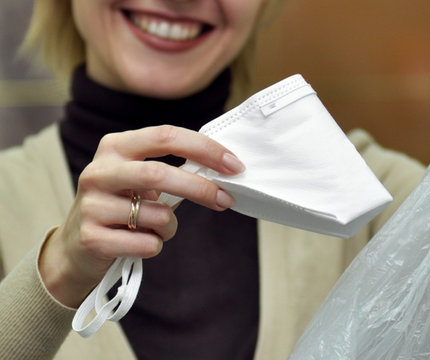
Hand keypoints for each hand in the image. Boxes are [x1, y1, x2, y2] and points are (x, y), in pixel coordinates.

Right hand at [39, 125, 244, 306]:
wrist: (77, 247)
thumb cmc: (122, 207)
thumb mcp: (140, 180)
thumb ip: (172, 170)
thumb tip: (222, 171)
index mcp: (115, 147)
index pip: (166, 136)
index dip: (204, 148)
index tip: (234, 165)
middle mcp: (99, 171)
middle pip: (159, 173)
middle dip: (200, 188)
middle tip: (226, 199)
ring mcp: (91, 205)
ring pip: (158, 215)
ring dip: (170, 227)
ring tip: (155, 229)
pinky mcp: (91, 238)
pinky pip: (147, 244)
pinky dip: (156, 246)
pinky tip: (137, 243)